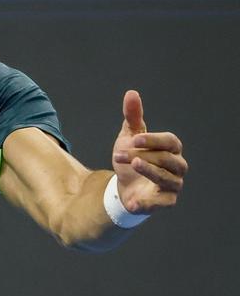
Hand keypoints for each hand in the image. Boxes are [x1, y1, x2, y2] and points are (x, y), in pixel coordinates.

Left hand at [111, 90, 187, 213]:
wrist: (124, 184)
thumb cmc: (132, 157)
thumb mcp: (129, 137)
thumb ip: (132, 117)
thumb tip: (131, 93)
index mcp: (171, 149)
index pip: (170, 142)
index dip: (154, 140)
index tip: (134, 139)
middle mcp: (177, 166)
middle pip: (168, 160)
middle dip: (144, 155)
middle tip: (119, 154)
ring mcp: (173, 184)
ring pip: (167, 179)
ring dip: (148, 171)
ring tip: (131, 165)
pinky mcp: (166, 201)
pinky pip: (162, 203)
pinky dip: (148, 202)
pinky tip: (132, 201)